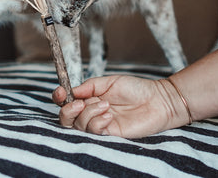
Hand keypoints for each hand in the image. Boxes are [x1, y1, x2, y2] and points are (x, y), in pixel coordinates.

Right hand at [53, 75, 185, 138]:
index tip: (61, 92)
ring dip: (89, 114)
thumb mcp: (110, 81)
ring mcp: (100, 124)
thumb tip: (71, 91)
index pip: (67, 101)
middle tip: (79, 103)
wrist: (158, 100)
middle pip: (66, 118)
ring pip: (79, 125)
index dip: (59, 97)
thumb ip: (90, 86)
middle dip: (68, 110)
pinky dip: (97, 123)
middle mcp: (91, 113)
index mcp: (89, 98)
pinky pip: (94, 132)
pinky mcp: (110, 135)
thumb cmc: (137, 89)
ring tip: (105, 105)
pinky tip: (109, 115)